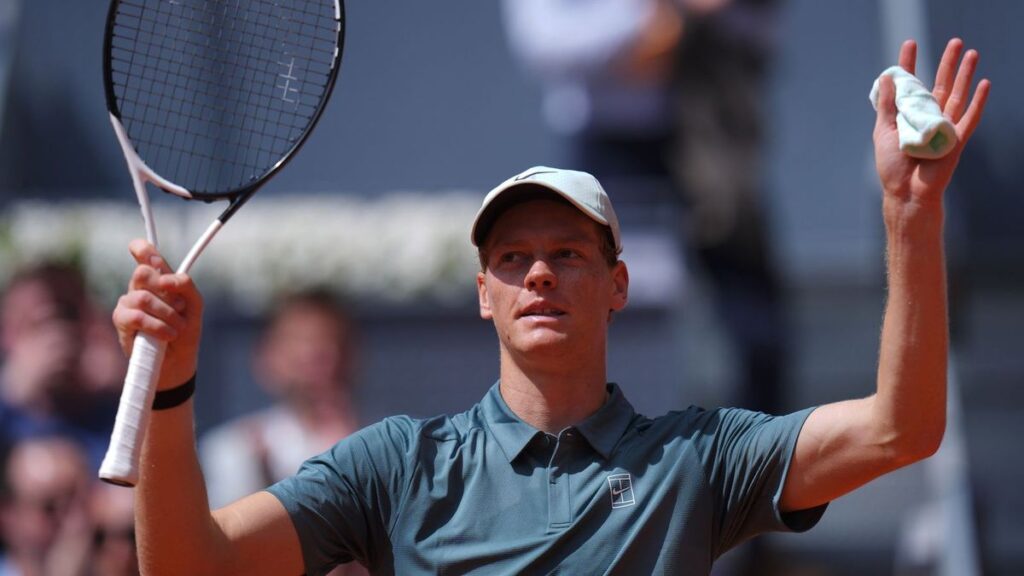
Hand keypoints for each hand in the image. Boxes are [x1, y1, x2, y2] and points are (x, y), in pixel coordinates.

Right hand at [111, 239, 203, 389]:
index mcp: (158, 279)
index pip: (144, 255)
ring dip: (167, 314)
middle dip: (165, 290)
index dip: (143, 249)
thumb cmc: (185, 331)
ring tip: (177, 328)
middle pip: (143, 272)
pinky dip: (157, 326)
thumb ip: (184, 285)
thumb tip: (166, 278)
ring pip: (143, 297)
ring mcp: (128, 303)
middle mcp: (140, 288)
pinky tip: (167, 335)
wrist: (178, 361)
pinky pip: (137, 316)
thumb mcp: (194, 305)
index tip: (146, 252)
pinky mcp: (121, 321)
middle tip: (179, 307)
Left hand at [873, 39, 989, 215]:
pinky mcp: (955, 139)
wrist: (904, 192)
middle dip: (947, 63)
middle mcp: (928, 117)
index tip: (910, 44)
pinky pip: (970, 118)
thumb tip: (887, 77)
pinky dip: (977, 101)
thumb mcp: (883, 130)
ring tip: (971, 53)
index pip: (911, 84)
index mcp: (909, 115)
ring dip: (965, 75)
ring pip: (958, 96)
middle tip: (955, 41)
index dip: (910, 64)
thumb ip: (886, 105)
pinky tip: (984, 83)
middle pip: (941, 85)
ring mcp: (944, 127)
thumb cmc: (892, 166)